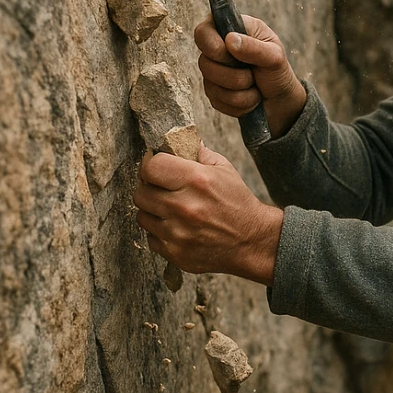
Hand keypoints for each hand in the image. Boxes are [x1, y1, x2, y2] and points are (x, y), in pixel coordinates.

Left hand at [133, 145, 283, 285]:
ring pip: (142, 215)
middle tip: (161, 188)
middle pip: (141, 192)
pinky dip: (160, 232)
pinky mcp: (174, 252)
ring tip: (170, 208)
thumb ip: (199, 153)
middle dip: (150, 187)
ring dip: (153, 210)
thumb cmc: (238, 203)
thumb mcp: (225, 169)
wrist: (252, 241)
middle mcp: (183, 206)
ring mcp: (177, 232)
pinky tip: (176, 226)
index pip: (151, 167)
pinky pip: (151, 237)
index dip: (150, 164)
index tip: (155, 165)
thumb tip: (179, 140)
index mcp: (196, 180)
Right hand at [194, 12, 306, 137]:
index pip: (203, 32)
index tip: (229, 53)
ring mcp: (212, 72)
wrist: (281, 98)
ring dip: (241, 90)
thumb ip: (254, 47)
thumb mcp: (274, 56)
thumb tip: (230, 39)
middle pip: (204, 63)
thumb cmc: (277, 70)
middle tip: (253, 72)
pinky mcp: (213, 93)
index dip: (212, 45)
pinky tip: (250, 96)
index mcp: (231, 30)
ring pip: (212, 85)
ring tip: (254, 84)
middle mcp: (217, 50)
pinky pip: (218, 101)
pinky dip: (240, 103)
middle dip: (234, 74)